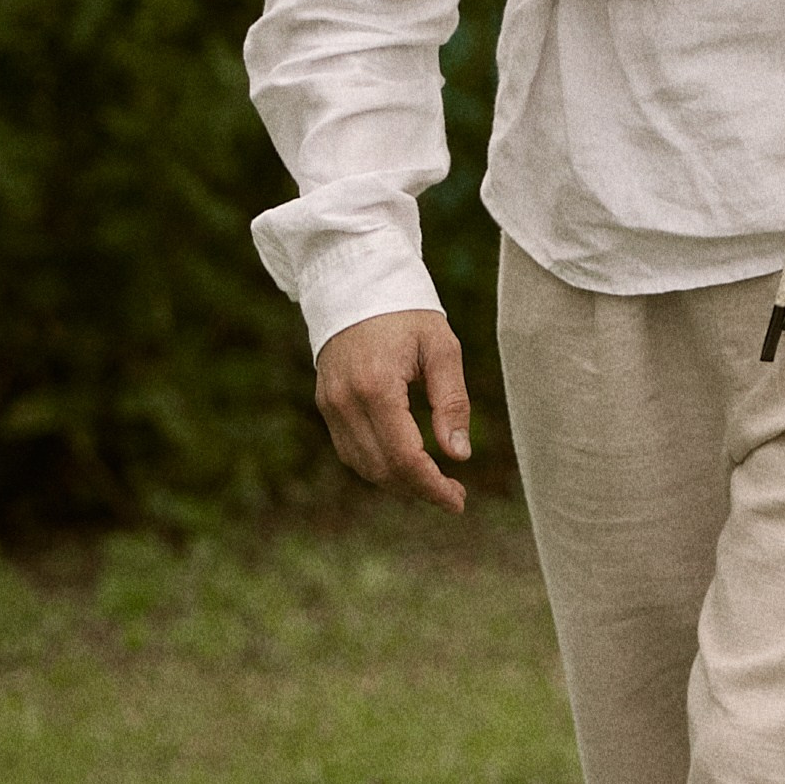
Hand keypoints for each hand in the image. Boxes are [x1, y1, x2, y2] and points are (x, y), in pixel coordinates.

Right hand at [314, 308, 471, 512]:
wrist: (355, 282)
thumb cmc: (407, 311)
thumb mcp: (442, 348)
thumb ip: (452, 402)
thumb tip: (459, 454)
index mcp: (377, 386)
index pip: (405, 457)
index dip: (432, 487)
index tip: (459, 501)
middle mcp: (346, 401)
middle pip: (382, 469)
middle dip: (419, 489)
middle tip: (454, 494)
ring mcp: (330, 404)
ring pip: (363, 466)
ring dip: (399, 482)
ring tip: (433, 482)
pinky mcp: (325, 403)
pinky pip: (349, 450)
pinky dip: (377, 465)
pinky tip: (405, 464)